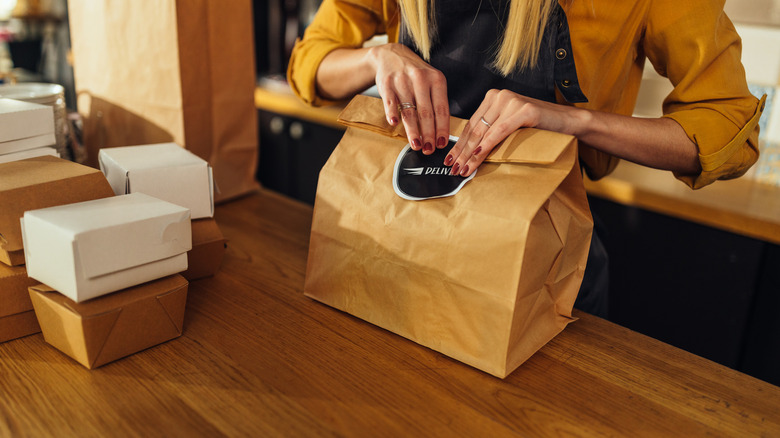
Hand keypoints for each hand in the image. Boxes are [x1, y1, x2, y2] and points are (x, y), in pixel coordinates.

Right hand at [368, 43, 450, 153]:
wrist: (391, 55)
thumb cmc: (415, 74)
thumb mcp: (431, 81)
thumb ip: (436, 102)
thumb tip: (441, 132)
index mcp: (436, 79)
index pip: (441, 109)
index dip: (442, 128)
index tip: (441, 143)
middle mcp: (420, 79)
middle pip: (426, 113)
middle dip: (429, 134)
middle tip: (429, 149)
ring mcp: (403, 81)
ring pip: (409, 111)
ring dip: (413, 131)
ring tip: (416, 145)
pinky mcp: (387, 84)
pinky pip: (390, 102)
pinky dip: (392, 113)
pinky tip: (394, 124)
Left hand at [445, 89, 580, 176]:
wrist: (568, 121)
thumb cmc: (538, 127)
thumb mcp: (510, 127)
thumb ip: (492, 131)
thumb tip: (469, 152)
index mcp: (493, 98)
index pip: (472, 125)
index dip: (459, 144)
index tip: (450, 160)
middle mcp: (500, 96)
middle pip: (476, 129)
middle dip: (462, 152)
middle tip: (453, 168)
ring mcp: (512, 101)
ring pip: (485, 132)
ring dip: (472, 154)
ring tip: (463, 169)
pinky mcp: (524, 110)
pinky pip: (500, 131)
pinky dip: (487, 146)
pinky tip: (477, 157)